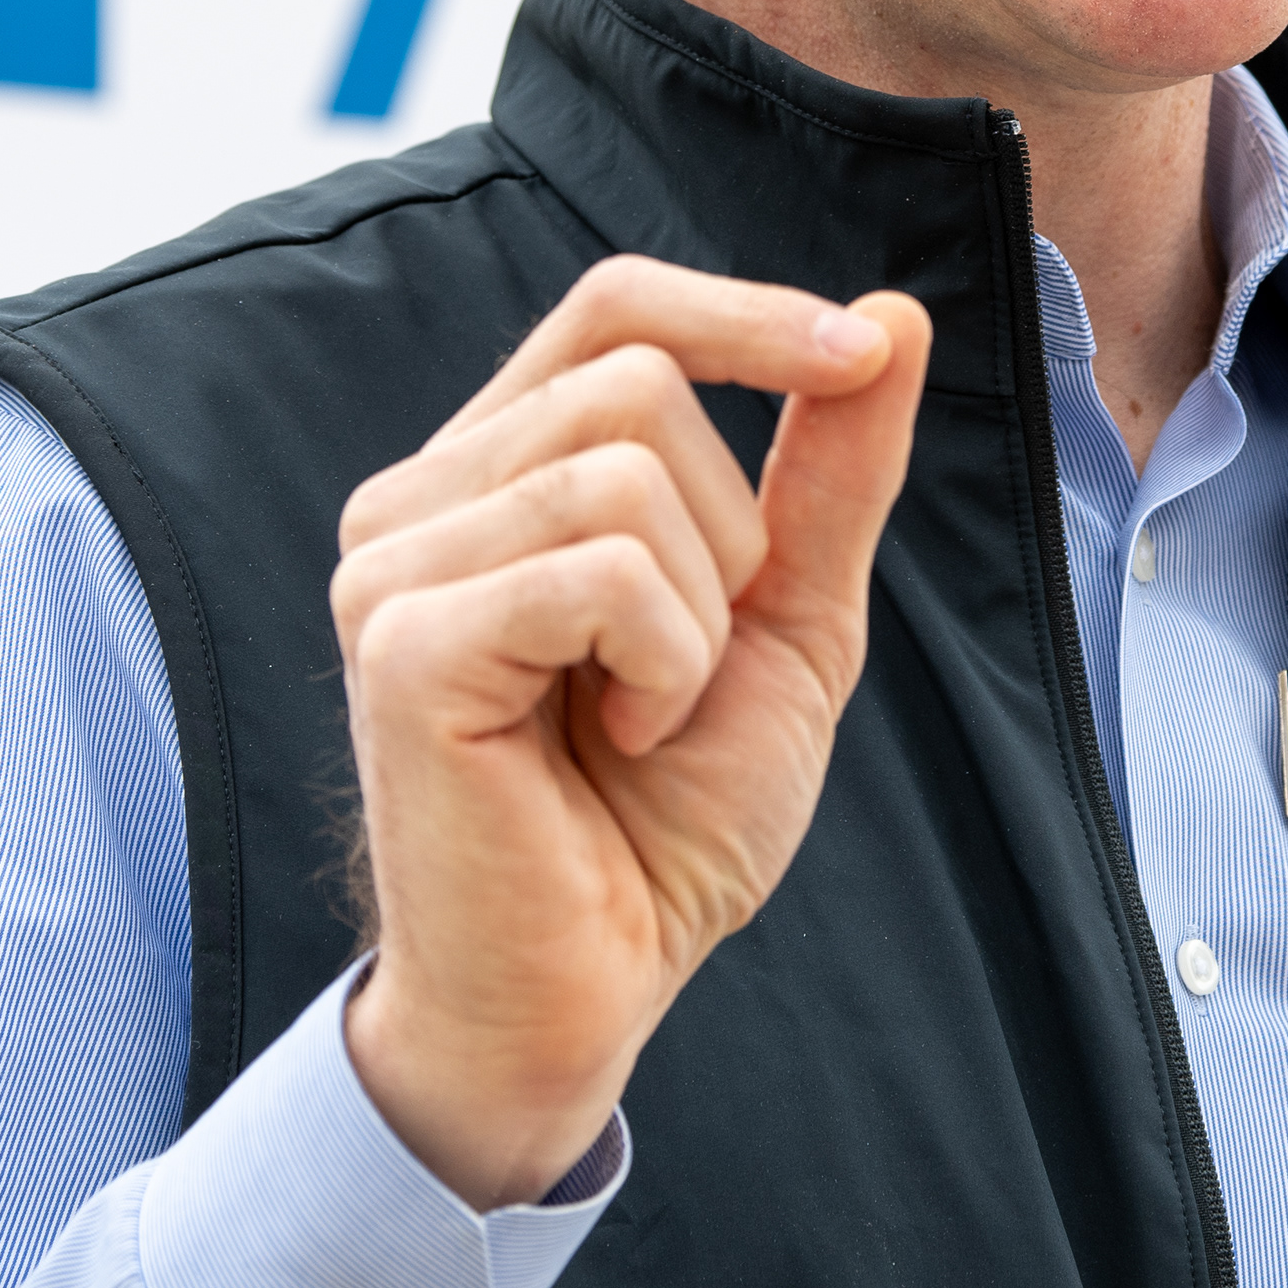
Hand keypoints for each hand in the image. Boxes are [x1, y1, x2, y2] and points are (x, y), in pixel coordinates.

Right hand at [332, 254, 930, 1207]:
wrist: (598, 985)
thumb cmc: (667, 814)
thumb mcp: (788, 617)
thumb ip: (832, 473)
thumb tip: (895, 316)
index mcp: (495, 468)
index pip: (612, 303)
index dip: (744, 313)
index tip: (858, 356)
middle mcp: (419, 496)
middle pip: (639, 380)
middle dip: (729, 531)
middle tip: (682, 666)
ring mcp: (392, 565)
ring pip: (625, 469)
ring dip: (695, 615)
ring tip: (641, 713)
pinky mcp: (403, 644)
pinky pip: (602, 569)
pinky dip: (662, 664)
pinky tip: (616, 739)